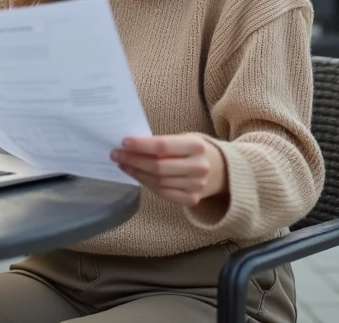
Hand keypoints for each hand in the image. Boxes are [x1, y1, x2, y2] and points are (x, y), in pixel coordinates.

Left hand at [111, 134, 226, 206]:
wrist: (222, 170)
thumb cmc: (196, 150)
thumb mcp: (185, 139)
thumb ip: (163, 143)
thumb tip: (131, 146)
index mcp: (196, 146)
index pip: (163, 146)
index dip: (141, 145)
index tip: (124, 142)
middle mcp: (198, 167)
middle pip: (158, 166)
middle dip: (133, 160)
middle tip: (116, 154)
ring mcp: (196, 186)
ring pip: (158, 182)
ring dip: (136, 173)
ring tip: (123, 164)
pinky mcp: (192, 199)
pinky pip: (163, 193)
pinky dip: (147, 184)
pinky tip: (136, 175)